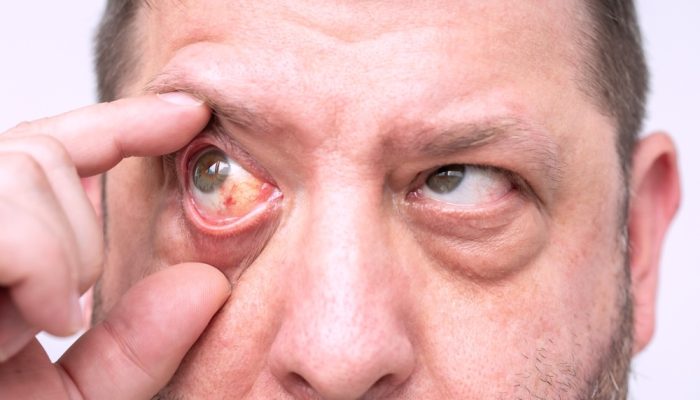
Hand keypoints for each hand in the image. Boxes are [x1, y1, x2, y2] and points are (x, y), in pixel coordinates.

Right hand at [0, 93, 230, 397]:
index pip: (47, 152)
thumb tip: (208, 285)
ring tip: (42, 319)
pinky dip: (40, 261)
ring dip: (62, 251)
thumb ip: (135, 350)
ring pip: (21, 167)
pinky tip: (37, 314)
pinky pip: (3, 212)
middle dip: (80, 234)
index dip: (122, 122)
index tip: (191, 114)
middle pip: (36, 156)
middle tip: (63, 310)